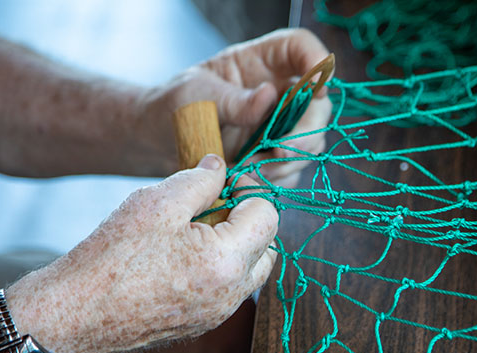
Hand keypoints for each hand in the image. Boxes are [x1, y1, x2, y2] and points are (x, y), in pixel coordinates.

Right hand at [5, 155, 277, 352]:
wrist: (75, 313)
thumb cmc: (112, 256)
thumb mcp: (157, 202)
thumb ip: (200, 180)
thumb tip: (220, 167)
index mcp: (227, 262)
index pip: (268, 216)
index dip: (249, 191)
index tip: (225, 183)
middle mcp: (231, 294)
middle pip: (266, 246)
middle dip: (248, 220)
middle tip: (214, 206)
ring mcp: (217, 313)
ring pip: (249, 270)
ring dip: (235, 244)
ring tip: (195, 229)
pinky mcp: (201, 323)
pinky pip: (227, 289)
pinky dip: (218, 267)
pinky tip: (183, 254)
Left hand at [137, 28, 331, 185]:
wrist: (158, 145)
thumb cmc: (174, 107)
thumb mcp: (196, 97)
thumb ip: (232, 100)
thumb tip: (269, 95)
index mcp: (261, 63)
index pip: (300, 48)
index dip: (316, 62)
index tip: (318, 88)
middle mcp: (278, 92)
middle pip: (317, 105)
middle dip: (306, 132)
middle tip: (281, 151)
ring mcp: (279, 126)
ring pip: (310, 142)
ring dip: (286, 162)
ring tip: (249, 170)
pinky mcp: (274, 156)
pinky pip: (291, 170)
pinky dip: (274, 179)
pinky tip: (245, 180)